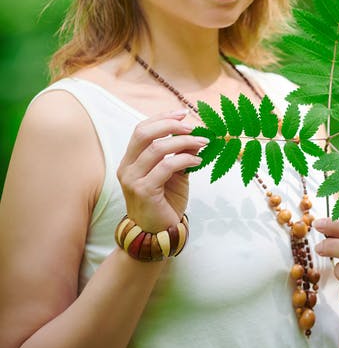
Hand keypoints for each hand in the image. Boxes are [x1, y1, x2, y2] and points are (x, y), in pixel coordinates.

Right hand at [117, 111, 205, 231]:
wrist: (158, 234)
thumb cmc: (164, 203)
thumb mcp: (173, 174)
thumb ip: (178, 154)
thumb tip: (195, 134)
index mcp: (130, 160)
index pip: (141, 129)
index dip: (162, 118)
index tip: (183, 113)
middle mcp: (127, 168)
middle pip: (143, 133)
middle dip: (170, 125)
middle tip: (193, 127)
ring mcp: (133, 180)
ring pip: (157, 148)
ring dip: (184, 142)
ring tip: (202, 144)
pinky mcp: (144, 191)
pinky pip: (166, 167)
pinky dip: (184, 159)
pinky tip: (197, 161)